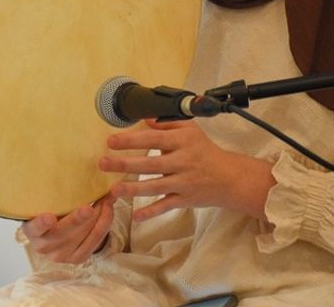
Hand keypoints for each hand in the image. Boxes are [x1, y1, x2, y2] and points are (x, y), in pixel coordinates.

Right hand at [19, 193, 115, 264]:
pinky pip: (95, 240)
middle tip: (88, 208)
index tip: (50, 217)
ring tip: (107, 198)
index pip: (36, 228)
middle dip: (78, 220)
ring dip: (98, 216)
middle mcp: (45, 247)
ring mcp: (62, 256)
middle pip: (63, 233)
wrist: (53, 236)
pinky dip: (104, 223)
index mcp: (32, 231)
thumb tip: (73, 172)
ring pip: (83, 235)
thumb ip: (53, 196)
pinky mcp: (79, 258)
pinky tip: (108, 209)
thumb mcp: (45, 205)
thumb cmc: (48, 211)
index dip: (42, 223)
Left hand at [100, 119, 273, 221]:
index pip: (154, 138)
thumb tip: (144, 117)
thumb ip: (167, 122)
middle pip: (151, 164)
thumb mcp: (190, 130)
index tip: (111, 141)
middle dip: (125, 164)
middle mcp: (182, 162)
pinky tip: (136, 216)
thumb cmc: (205, 150)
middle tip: (103, 163)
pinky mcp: (185, 200)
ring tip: (113, 190)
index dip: (132, 140)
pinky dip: (152, 212)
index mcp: (182, 142)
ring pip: (155, 187)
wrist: (230, 177)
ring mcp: (183, 183)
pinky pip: (166, 206)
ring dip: (133, 189)